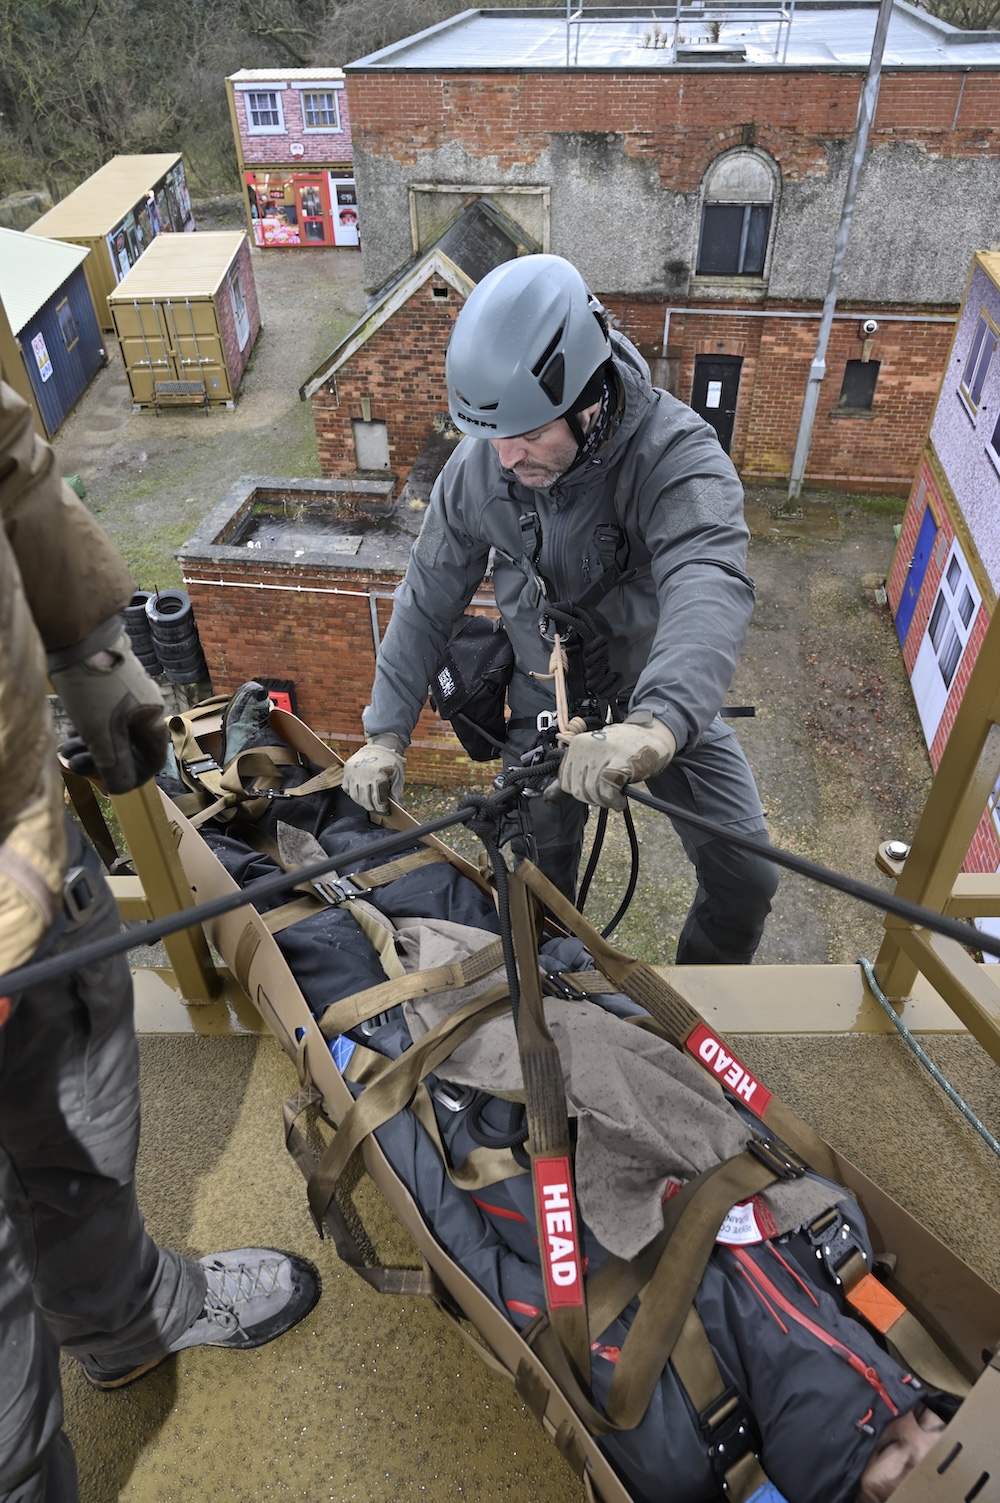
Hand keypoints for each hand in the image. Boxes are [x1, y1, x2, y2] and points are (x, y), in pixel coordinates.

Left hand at [49, 623, 166, 793]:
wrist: (77, 635)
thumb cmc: (93, 685)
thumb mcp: (101, 733)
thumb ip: (114, 765)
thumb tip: (120, 789)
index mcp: (152, 717)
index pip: (152, 759)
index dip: (132, 777)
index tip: (108, 784)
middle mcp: (145, 705)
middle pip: (129, 746)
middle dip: (102, 761)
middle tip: (75, 765)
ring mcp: (128, 692)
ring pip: (113, 730)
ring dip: (91, 747)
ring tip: (66, 751)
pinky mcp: (110, 683)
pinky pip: (104, 715)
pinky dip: (88, 729)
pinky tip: (70, 733)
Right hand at [342, 735, 405, 813]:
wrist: (381, 745)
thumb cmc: (391, 762)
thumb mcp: (398, 775)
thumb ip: (396, 791)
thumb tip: (399, 806)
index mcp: (378, 776)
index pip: (378, 800)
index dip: (382, 809)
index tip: (385, 811)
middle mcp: (364, 776)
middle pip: (366, 801)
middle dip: (373, 808)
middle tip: (378, 810)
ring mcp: (354, 773)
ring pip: (355, 797)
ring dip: (363, 803)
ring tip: (370, 803)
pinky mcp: (347, 771)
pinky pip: (346, 788)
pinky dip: (352, 794)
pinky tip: (360, 795)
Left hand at [558, 717, 675, 809]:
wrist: (651, 733)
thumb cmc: (623, 747)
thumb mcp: (595, 753)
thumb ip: (578, 771)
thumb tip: (556, 796)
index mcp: (577, 744)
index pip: (565, 782)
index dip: (580, 793)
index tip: (593, 794)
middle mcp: (586, 746)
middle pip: (578, 789)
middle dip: (593, 799)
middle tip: (607, 798)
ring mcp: (603, 752)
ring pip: (592, 791)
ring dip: (605, 802)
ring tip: (615, 799)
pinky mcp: (621, 760)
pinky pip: (609, 790)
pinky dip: (614, 801)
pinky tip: (620, 801)